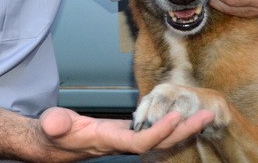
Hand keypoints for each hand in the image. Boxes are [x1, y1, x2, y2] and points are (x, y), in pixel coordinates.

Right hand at [36, 107, 214, 160]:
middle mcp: (119, 143)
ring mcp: (123, 139)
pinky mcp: (122, 132)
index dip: (157, 132)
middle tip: (206, 115)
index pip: (137, 142)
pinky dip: (167, 124)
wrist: (51, 143)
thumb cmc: (52, 134)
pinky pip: (151, 131)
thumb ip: (55, 124)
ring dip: (181, 127)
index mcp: (106, 140)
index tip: (175, 118)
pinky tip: (180, 116)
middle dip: (182, 130)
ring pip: (158, 137)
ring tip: (203, 114)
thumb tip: (56, 124)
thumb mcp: (50, 126)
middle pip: (157, 142)